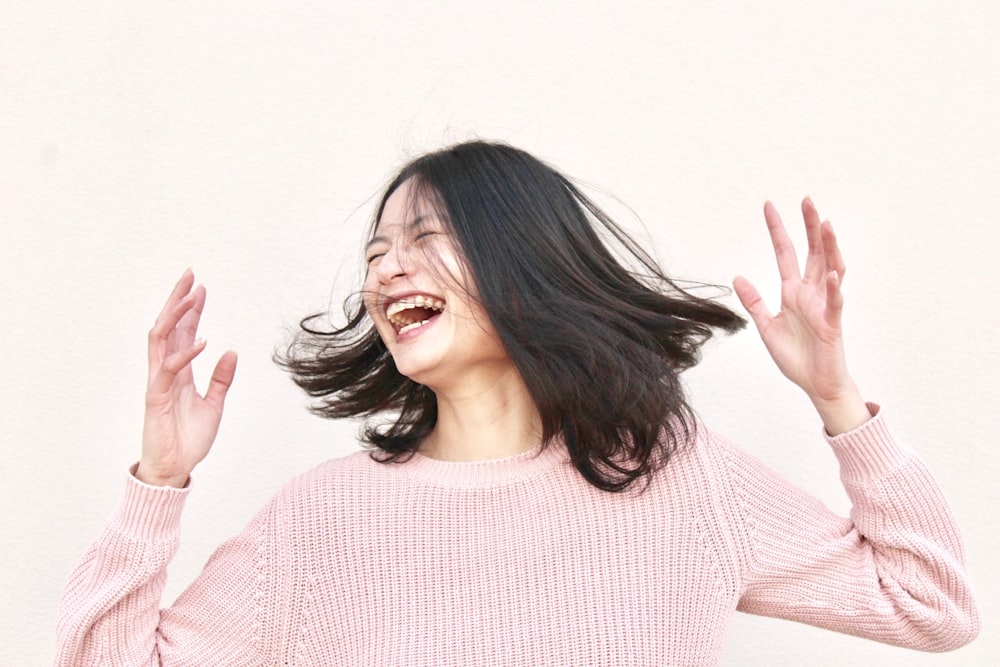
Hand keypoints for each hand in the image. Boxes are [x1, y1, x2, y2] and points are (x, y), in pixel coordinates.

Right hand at [137, 270, 236, 486]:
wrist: (175, 468)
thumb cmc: (189, 439)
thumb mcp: (215, 404)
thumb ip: (221, 379)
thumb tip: (232, 351)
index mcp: (180, 371)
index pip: (183, 332)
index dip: (191, 309)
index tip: (201, 287)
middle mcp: (166, 371)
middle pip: (168, 327)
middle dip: (177, 300)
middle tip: (190, 275)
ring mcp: (159, 382)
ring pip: (160, 340)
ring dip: (175, 317)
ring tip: (191, 297)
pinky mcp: (156, 397)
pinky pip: (168, 370)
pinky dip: (185, 354)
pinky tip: (202, 341)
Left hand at [733, 198, 869, 434]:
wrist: (815, 384)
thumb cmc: (796, 357)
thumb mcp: (766, 327)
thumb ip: (754, 302)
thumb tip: (737, 277)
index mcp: (793, 292)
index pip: (785, 254)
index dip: (778, 231)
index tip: (769, 206)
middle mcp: (810, 293)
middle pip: (812, 252)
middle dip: (809, 227)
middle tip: (806, 200)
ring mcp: (824, 306)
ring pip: (830, 268)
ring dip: (829, 247)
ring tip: (825, 224)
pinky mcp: (832, 323)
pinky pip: (835, 302)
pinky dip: (833, 287)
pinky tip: (831, 273)